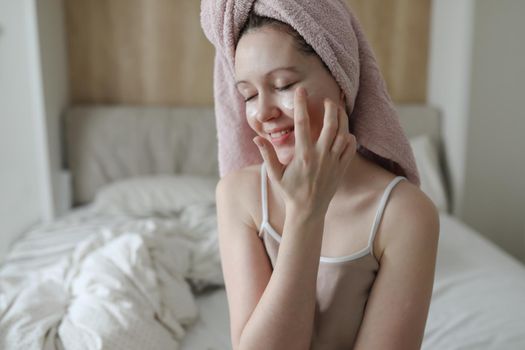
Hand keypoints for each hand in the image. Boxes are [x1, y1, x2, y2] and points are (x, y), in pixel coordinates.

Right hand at [253, 87, 356, 216]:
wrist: (308, 210)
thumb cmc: (290, 191)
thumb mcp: (275, 174)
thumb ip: (267, 154)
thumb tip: (256, 138)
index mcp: (303, 155)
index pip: (302, 124)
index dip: (301, 105)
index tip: (301, 91)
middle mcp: (320, 156)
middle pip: (330, 125)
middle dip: (330, 109)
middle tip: (327, 100)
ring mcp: (333, 162)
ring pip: (343, 134)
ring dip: (341, 119)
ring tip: (337, 110)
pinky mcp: (341, 168)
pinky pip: (350, 148)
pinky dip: (350, 137)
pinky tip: (345, 132)